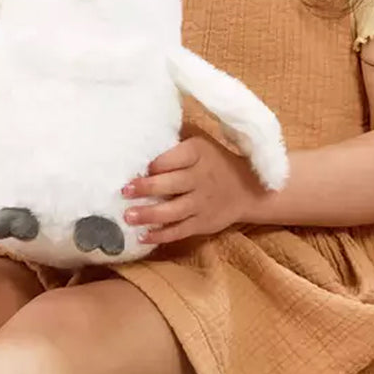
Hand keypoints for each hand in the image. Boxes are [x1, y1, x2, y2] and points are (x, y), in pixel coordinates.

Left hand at [120, 134, 264, 245]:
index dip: (155, 164)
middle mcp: (201, 178)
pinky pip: (180, 231)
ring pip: (173, 211)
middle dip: (146, 188)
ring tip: (128, 216)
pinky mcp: (203, 223)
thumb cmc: (215, 162)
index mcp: (199, 154)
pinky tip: (143, 237)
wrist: (248, 189)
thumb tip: (142, 136)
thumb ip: (176, 144)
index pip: (174, 158)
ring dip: (149, 214)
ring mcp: (202, 203)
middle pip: (171, 184)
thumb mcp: (201, 145)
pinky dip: (161, 236)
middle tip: (124, 191)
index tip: (138, 168)